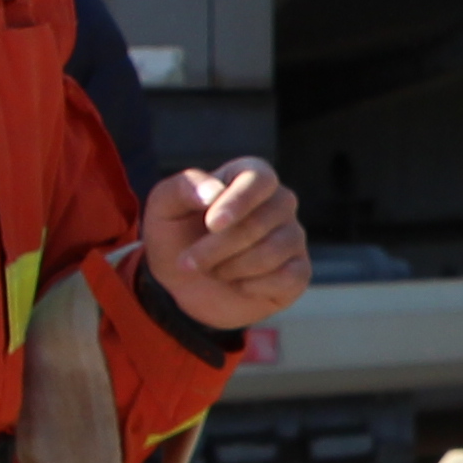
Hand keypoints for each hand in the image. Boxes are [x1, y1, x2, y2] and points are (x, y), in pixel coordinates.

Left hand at [140, 157, 307, 336]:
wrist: (184, 284)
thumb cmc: (177, 236)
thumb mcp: (164, 208)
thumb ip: (184, 188)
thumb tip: (214, 192)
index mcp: (250, 176)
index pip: (259, 179)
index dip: (237, 202)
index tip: (211, 225)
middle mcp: (279, 202)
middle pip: (260, 222)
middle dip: (217, 248)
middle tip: (188, 262)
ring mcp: (292, 236)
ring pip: (272, 252)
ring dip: (231, 268)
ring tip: (213, 271)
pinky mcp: (298, 271)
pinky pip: (288, 278)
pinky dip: (254, 287)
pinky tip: (238, 284)